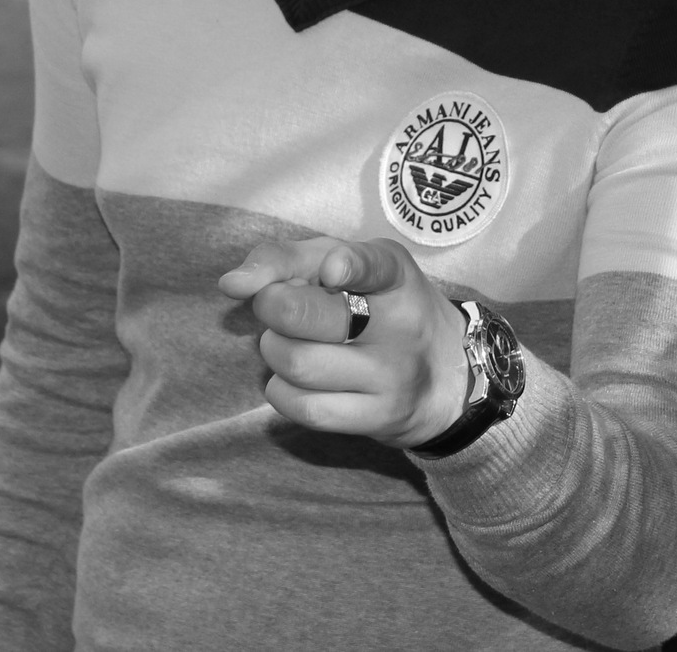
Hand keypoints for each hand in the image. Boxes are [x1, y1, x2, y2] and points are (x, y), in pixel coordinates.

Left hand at [217, 235, 472, 449]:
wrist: (445, 372)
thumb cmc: (375, 306)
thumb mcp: (341, 263)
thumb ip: (283, 259)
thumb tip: (231, 284)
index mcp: (395, 275)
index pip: (376, 266)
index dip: (349, 266)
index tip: (331, 270)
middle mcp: (400, 325)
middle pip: (313, 316)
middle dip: (273, 306)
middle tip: (275, 305)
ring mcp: (392, 376)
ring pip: (299, 364)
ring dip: (274, 348)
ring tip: (287, 341)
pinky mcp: (379, 417)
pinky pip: (306, 408)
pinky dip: (281, 390)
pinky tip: (293, 378)